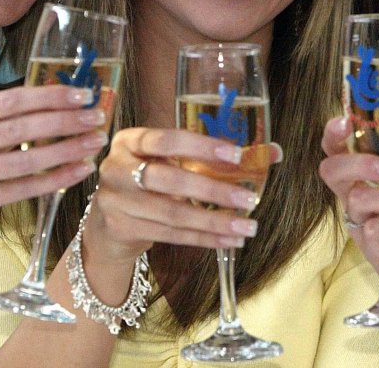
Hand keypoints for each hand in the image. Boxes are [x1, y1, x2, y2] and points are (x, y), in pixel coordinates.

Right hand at [0, 84, 107, 237]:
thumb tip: (49, 97)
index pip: (10, 101)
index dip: (49, 96)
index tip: (81, 93)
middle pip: (21, 128)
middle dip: (65, 120)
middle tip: (96, 115)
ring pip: (26, 160)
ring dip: (67, 149)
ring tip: (95, 141)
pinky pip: (24, 189)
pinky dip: (56, 179)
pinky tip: (80, 169)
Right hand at [84, 127, 282, 265]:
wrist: (106, 222)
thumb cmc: (148, 182)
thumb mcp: (171, 161)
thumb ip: (215, 155)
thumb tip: (273, 151)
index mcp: (131, 140)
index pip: (167, 139)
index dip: (201, 147)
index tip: (236, 155)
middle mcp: (117, 167)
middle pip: (169, 180)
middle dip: (213, 191)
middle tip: (248, 199)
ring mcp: (115, 200)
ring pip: (172, 213)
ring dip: (214, 222)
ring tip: (247, 226)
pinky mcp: (121, 228)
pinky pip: (170, 235)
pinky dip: (203, 239)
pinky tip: (228, 240)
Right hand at [319, 107, 378, 310]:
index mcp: (367, 176)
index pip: (337, 150)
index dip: (333, 134)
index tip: (345, 120)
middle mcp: (357, 195)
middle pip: (331, 170)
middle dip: (358, 164)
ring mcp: (359, 221)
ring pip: (358, 198)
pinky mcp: (368, 245)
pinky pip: (375, 227)